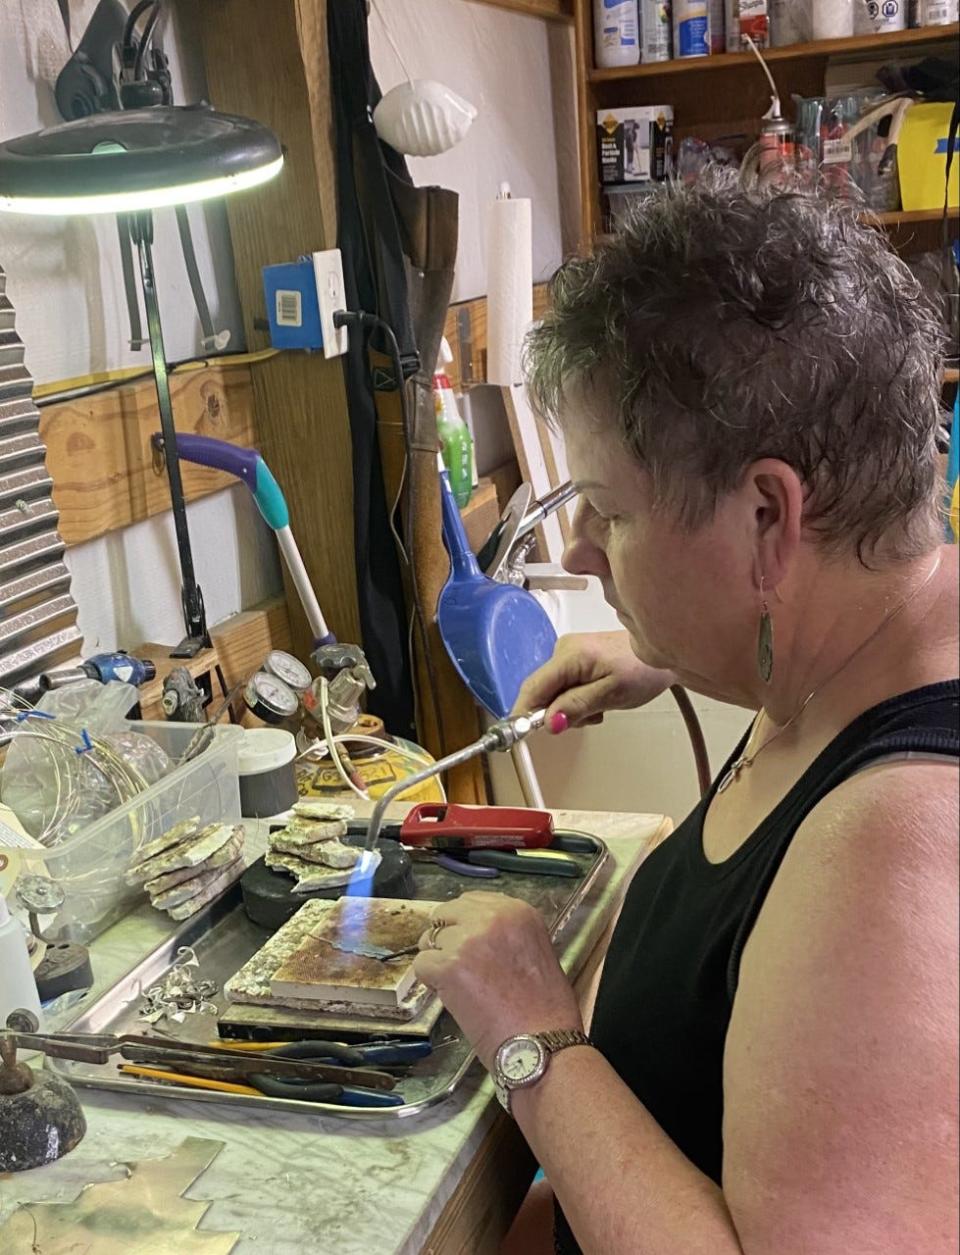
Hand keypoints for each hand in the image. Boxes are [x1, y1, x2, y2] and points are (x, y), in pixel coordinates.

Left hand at [413, 893, 582, 1070]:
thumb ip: (505, 933)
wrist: (540, 1042)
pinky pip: (422, 965)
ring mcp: (468, 940)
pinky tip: (452, 996)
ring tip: (460, 985)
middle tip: (455, 963)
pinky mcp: (449, 966)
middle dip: (446, 936)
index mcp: (518, 911)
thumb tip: (473, 931)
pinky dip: (431, 981)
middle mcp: (492, 917)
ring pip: (431, 940)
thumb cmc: (544, 1008)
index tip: (466, 941)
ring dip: (439, 960)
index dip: (463, 922)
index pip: (472, 900)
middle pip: (446, 913)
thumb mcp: (536, 950)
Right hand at [514, 631, 673, 730]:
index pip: (532, 687)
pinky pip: (565, 685)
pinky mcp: (577, 658)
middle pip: (542, 691)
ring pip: (554, 692)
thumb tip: (549, 722)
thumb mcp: (612, 694)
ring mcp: (569, 653)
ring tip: (602, 704)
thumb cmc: (644, 669)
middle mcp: (563, 650)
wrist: (665, 650)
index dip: (523, 713)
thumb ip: (577, 707)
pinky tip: (600, 696)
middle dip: (558, 712)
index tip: (519, 735)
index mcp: (569, 656)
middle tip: (590, 716)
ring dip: (572, 707)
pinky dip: (578, 698)